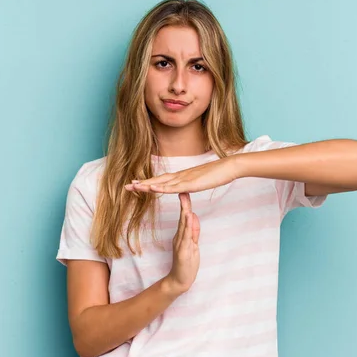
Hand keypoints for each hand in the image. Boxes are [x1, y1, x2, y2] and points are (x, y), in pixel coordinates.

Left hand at [124, 156, 238, 193]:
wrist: (229, 166)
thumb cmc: (218, 173)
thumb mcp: (202, 180)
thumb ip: (193, 183)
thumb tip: (186, 187)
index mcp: (183, 176)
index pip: (162, 179)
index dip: (149, 182)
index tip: (136, 184)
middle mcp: (181, 175)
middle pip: (158, 180)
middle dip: (142, 184)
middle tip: (127, 187)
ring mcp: (185, 179)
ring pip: (162, 183)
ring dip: (147, 185)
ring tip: (133, 188)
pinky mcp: (191, 183)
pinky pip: (173, 187)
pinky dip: (161, 188)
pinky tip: (152, 189)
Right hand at [164, 193, 200, 294]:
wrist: (180, 281)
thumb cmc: (186, 264)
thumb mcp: (193, 245)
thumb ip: (194, 231)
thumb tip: (194, 216)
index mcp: (182, 235)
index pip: (185, 217)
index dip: (186, 205)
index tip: (186, 192)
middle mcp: (179, 238)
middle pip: (183, 219)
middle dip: (184, 205)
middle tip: (183, 191)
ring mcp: (180, 244)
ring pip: (183, 226)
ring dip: (185, 213)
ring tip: (186, 201)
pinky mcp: (182, 252)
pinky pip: (186, 237)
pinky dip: (188, 227)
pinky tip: (189, 218)